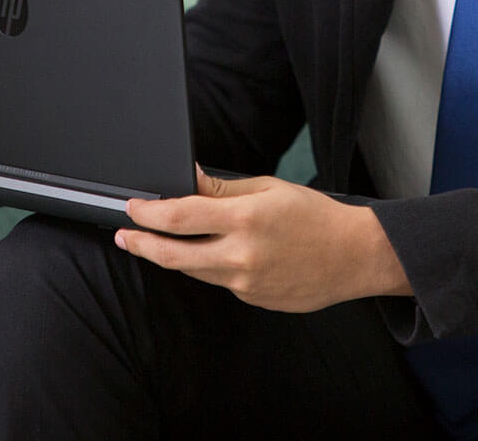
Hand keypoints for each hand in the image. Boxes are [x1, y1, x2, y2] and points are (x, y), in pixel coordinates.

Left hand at [117, 169, 411, 311]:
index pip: (180, 217)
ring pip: (193, 270)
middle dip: (141, 244)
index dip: (147, 214)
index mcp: (245, 218)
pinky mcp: (252, 299)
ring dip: (172, 255)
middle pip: (173, 254)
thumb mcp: (268, 188)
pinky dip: (210, 266)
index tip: (132, 208)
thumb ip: (222, 188)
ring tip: (159, 242)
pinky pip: (218, 282)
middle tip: (124, 236)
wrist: (353, 256)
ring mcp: (245, 282)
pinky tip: (216, 254)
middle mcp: (241, 254)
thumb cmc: (315, 217)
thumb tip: (188, 179)